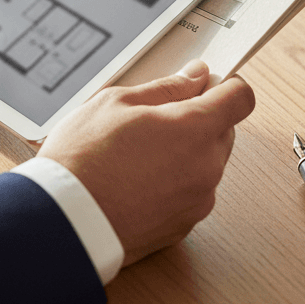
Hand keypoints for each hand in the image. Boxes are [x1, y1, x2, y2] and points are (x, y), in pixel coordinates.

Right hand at [38, 61, 253, 266]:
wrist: (64, 221)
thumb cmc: (83, 158)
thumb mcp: (117, 102)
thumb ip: (166, 87)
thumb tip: (195, 77)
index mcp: (196, 129)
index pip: (240, 99)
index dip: (225, 86)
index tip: (206, 84)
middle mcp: (207, 167)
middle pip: (224, 131)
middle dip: (200, 119)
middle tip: (155, 117)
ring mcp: (197, 201)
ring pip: (207, 163)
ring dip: (186, 152)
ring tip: (139, 152)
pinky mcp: (183, 226)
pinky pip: (191, 193)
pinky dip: (174, 182)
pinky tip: (138, 180)